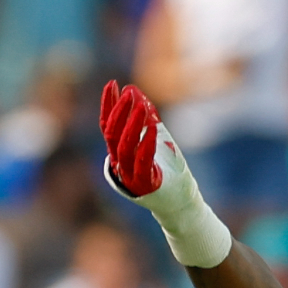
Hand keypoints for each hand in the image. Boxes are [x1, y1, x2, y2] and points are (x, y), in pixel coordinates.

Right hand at [100, 80, 162, 196]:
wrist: (180, 204)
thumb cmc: (169, 171)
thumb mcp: (158, 139)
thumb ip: (147, 118)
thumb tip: (135, 91)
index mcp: (118, 153)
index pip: (107, 125)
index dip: (108, 104)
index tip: (112, 83)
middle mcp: (119, 164)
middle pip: (113, 134)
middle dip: (120, 111)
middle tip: (128, 92)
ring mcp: (130, 176)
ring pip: (125, 147)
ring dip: (132, 125)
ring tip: (141, 106)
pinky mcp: (146, 185)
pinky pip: (143, 162)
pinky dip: (147, 143)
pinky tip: (153, 127)